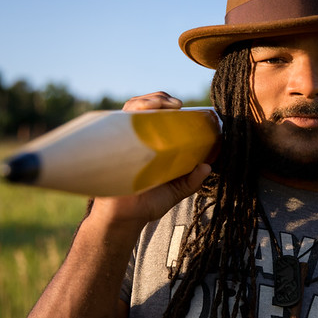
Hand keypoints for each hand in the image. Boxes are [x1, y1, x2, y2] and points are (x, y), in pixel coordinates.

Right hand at [89, 92, 211, 227]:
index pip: (154, 113)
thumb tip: (207, 167)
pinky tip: (141, 113)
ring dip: (146, 101)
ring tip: (163, 104)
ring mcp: (120, 140)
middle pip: (142, 105)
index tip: (182, 107)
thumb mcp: (175, 190)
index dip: (166, 103)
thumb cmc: (146, 203)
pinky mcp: (110, 146)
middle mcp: (133, 138)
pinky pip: (115, 123)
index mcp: (148, 143)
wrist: (124, 219)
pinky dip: (129, 114)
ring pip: (129, 108)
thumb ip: (190, 180)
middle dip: (159, 98)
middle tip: (177, 104)